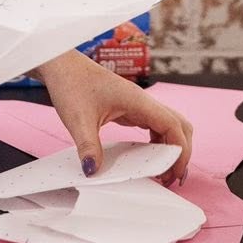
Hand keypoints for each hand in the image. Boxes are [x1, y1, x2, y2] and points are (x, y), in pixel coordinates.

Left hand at [39, 52, 194, 184]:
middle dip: (181, 152)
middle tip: (171, 177)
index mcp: (138, 101)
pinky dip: (158, 143)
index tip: (175, 174)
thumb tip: (93, 171)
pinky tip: (148, 157)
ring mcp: (137, 104)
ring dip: (171, 148)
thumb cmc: (71, 83)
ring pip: (168, 125)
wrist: (61, 65)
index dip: (181, 151)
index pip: (174, 126)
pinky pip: (153, 126)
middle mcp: (143, 102)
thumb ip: (88, 146)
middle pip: (179, 125)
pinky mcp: (129, 108)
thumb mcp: (78, 119)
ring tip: (161, 172)